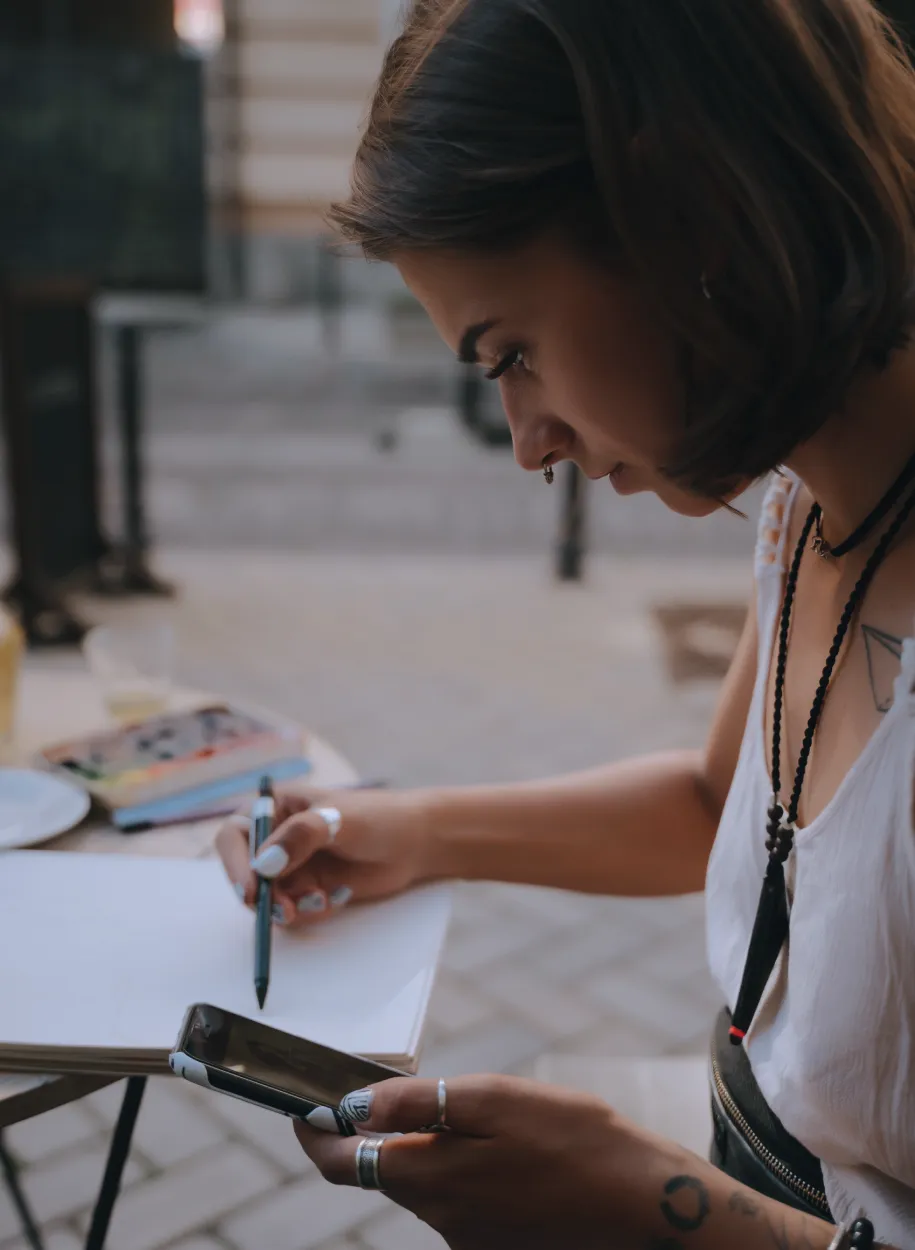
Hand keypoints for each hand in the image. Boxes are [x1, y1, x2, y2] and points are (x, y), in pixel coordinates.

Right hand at [215, 785, 434, 926]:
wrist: (416, 843)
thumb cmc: (378, 818)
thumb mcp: (338, 819)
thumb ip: (300, 836)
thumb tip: (263, 865)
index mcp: (278, 808)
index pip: (236, 834)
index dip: (234, 863)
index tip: (250, 890)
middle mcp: (279, 838)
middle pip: (246, 872)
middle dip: (264, 896)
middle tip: (287, 909)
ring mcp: (294, 866)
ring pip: (269, 897)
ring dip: (288, 907)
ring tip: (321, 903)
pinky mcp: (310, 889)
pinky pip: (293, 910)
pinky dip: (309, 911)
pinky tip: (336, 899)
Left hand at [293, 1074, 671, 1249]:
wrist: (646, 1205)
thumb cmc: (575, 1139)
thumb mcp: (492, 1100)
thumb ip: (417, 1105)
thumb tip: (354, 1104)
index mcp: (429, 1178)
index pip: (339, 1164)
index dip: (314, 1134)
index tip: (303, 1106)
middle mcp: (441, 1221)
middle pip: (388, 1171)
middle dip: (389, 1132)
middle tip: (416, 1088)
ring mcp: (471, 1242)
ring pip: (432, 1185)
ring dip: (442, 1150)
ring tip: (501, 1119)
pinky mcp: (501, 1248)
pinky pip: (469, 1203)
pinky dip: (476, 1172)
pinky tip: (523, 1154)